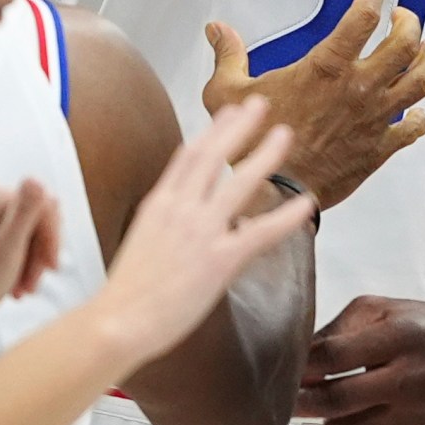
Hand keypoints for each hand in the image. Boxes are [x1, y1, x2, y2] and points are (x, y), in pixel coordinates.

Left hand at [0, 178, 61, 301]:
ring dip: (30, 263)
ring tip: (21, 289)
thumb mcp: (6, 248)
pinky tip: (14, 283)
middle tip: (30, 284)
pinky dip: (19, 262)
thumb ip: (25, 213)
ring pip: (29, 233)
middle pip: (36, 221)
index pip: (43, 207)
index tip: (51, 266)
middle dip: (38, 255)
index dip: (51, 238)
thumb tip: (36, 180)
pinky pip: (16, 239)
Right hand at [93, 97, 315, 365]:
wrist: (117, 320)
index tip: (228, 114)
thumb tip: (183, 217)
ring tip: (285, 134)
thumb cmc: (125, 294)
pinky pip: (261, 232)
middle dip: (238, 127)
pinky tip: (307, 203)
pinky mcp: (219, 259)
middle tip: (259, 104)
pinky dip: (286, 217)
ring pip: (239, 183)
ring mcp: (201, 232)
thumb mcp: (140, 242)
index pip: (188, 157)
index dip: (211, 133)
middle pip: (212, 156)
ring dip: (264, 155)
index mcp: (158, 204)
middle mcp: (180, 209)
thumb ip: (164, 223)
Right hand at [202, 0, 424, 209]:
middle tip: (404, 17)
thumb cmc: (255, 143)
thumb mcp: (227, 93)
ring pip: (419, 81)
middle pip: (404, 43)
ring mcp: (374, 117)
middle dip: (409, 23)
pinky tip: (417, 112)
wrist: (276, 191)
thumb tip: (217, 30)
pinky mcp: (379, 146)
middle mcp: (358, 88)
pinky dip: (419, 117)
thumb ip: (228, 56)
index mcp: (326, 68)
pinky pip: (412, 128)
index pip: (362, 18)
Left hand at [294, 296, 424, 424]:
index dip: (301, 367)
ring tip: (344, 408)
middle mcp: (414, 378)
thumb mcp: (383, 310)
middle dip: (302, 401)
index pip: (333, 356)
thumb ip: (337, 331)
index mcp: (401, 335)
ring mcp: (421, 418)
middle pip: (336, 401)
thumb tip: (295, 361)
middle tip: (291, 398)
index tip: (286, 371)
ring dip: (332, 424)